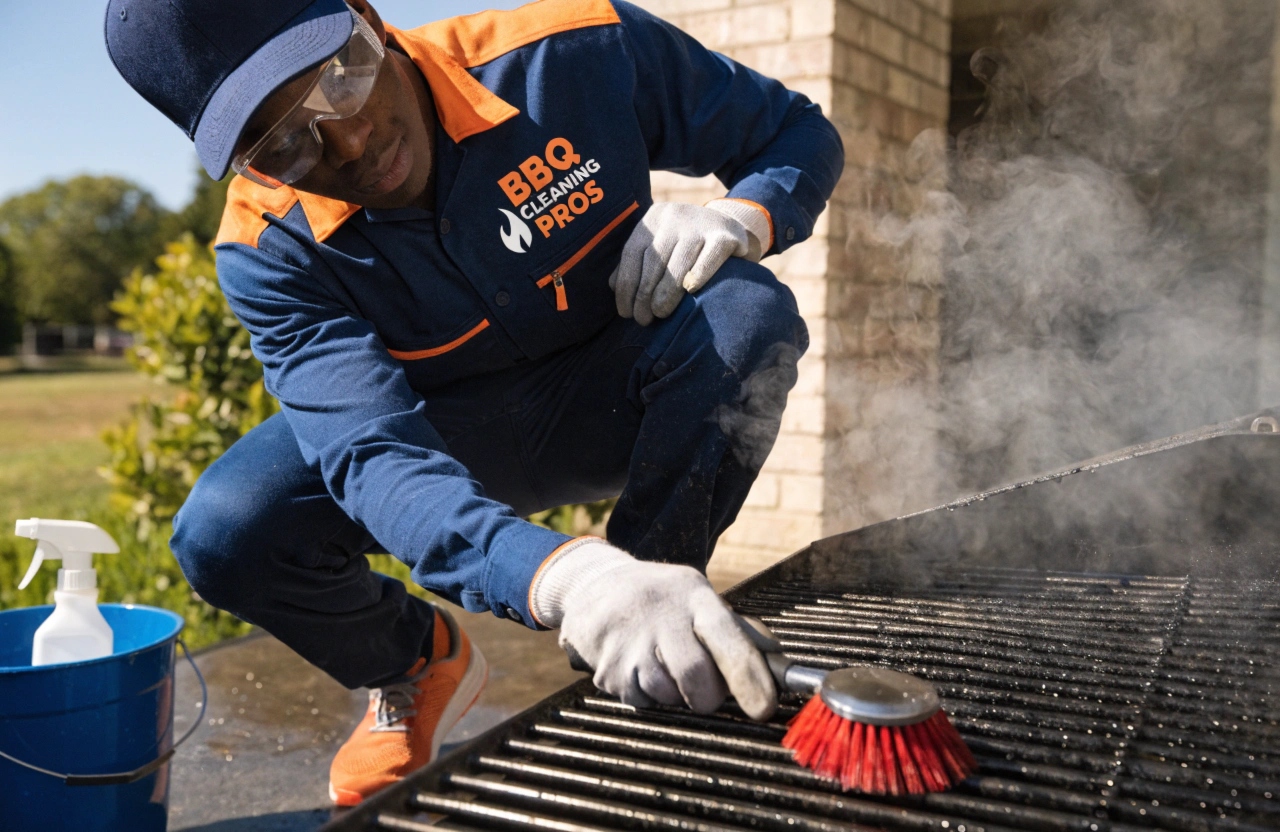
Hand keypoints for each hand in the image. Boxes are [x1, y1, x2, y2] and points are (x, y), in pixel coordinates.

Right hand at [528, 538, 777, 719]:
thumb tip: (781, 668)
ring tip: (663, 664)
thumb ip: (740, 633)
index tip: (763, 707)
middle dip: (707, 696)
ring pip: (666, 693)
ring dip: (674, 693)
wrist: (595, 587)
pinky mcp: (607, 667)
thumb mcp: (700, 599)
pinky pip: (639, 701)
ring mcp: (629, 640)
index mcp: (695, 597)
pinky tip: (639, 665)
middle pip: (695, 676)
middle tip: (704, 690)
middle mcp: (661, 614)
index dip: (748, 676)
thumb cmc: (663, 600)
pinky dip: (646, 694)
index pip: (727, 637)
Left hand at [610, 200, 768, 325]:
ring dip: (666, 292)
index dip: (626, 285)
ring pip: (678, 262)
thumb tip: (613, 285)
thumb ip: (639, 263)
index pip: (632, 253)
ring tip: (660, 314)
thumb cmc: (690, 248)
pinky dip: (698, 275)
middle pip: (654, 259)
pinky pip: (708, 257)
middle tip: (643, 319)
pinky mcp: (726, 234)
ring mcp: (701, 223)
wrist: (734, 230)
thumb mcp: (662, 247)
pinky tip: (690, 291)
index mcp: (654, 218)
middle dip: (644, 294)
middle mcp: (674, 215)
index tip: (625, 312)